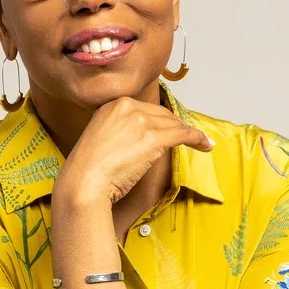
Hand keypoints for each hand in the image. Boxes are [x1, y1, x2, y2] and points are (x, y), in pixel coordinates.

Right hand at [57, 96, 212, 209]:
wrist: (83, 183)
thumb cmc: (86, 170)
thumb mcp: (99, 139)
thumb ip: (117, 132)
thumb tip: (136, 140)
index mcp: (112, 105)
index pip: (145, 109)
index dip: (161, 120)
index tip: (169, 127)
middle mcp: (128, 107)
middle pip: (162, 114)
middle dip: (176, 126)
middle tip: (187, 136)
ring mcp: (141, 121)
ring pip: (174, 124)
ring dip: (190, 133)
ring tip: (201, 142)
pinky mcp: (153, 138)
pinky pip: (183, 134)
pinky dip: (197, 138)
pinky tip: (205, 145)